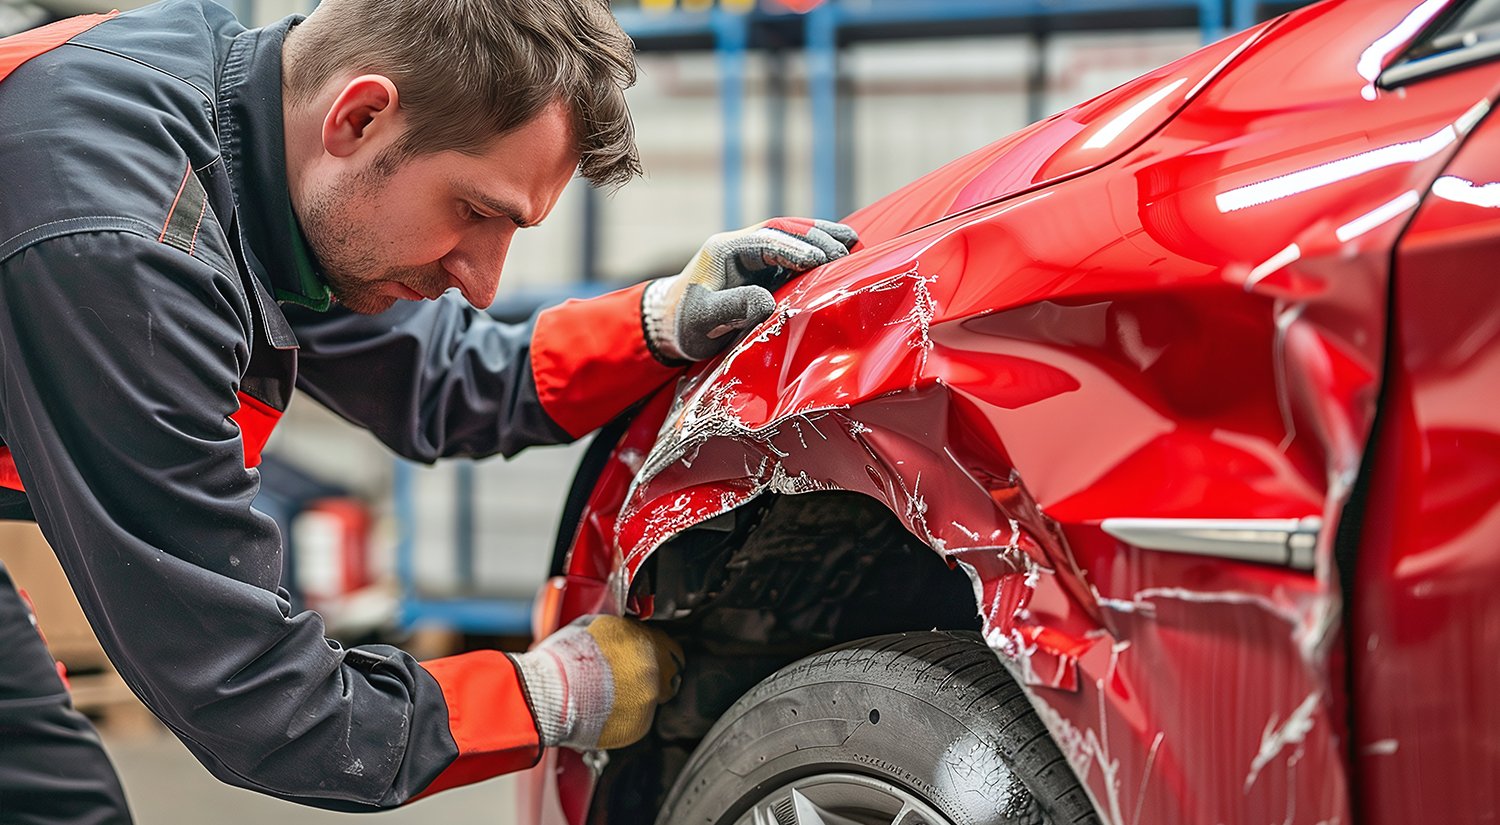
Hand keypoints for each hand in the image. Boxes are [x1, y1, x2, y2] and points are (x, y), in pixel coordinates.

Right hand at [512, 615, 683, 750]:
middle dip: (648, 676)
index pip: (671, 649)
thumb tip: (624, 633)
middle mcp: (652, 673)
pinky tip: (602, 710)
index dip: (659, 653)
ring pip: (650, 699)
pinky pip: (636, 721)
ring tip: (605, 694)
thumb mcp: (597, 627)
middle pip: (666, 676)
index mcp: (645, 643)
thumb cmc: (565, 660)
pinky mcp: (636, 727)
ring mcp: (646, 702)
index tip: (650, 657)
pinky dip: (624, 717)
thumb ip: (622, 632)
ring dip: (635, 697)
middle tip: (623, 677)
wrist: (551, 693)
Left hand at [642, 217, 858, 362]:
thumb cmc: (685, 324)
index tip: (821, 259)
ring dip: (821, 237)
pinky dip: (815, 250)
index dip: (794, 248)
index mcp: (725, 250)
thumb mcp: (704, 320)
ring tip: (853, 241)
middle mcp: (740, 245)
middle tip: (846, 251)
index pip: (766, 241)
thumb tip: (768, 302)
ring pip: (791, 236)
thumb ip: (733, 308)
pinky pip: (792, 252)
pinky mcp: (761, 268)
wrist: (670, 325)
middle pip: (783, 231)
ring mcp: (752, 255)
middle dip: (816, 237)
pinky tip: (838, 253)